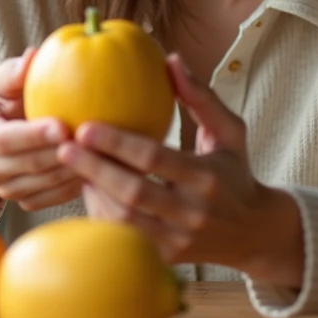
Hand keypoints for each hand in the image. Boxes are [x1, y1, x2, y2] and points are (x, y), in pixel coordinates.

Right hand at [0, 48, 82, 210]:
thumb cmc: (6, 100)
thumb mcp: (4, 81)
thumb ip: (16, 71)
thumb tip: (33, 56)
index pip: (3, 139)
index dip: (33, 135)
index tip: (64, 125)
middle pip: (25, 165)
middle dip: (59, 154)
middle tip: (90, 141)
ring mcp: (2, 188)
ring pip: (40, 186)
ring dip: (70, 172)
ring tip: (98, 154)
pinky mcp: (22, 200)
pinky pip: (49, 199)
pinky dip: (72, 187)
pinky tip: (94, 170)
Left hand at [56, 53, 302, 282]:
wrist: (253, 233)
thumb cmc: (235, 172)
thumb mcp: (230, 131)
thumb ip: (201, 97)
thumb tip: (171, 59)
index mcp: (207, 178)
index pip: (156, 159)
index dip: (118, 144)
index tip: (86, 126)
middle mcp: (193, 213)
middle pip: (133, 193)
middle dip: (94, 169)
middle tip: (64, 147)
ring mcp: (178, 241)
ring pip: (124, 221)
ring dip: (93, 192)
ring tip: (72, 166)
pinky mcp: (166, 258)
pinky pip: (125, 238)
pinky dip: (102, 215)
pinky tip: (89, 189)